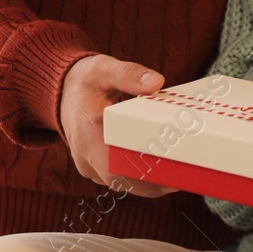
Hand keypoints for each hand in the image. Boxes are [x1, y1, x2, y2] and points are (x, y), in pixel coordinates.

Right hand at [58, 54, 175, 197]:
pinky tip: (167, 166)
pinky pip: (123, 176)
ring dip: (152, 180)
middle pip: (126, 181)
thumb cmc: (85, 80)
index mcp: (86, 137)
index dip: (146, 178)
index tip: (174, 177)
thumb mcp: (103, 69)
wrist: (63, 91)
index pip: (116, 169)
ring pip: (125, 182)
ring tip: (184, 171)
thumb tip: (156, 82)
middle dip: (157, 182)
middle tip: (189, 175)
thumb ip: (128, 74)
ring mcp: (91, 166)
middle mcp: (86, 158)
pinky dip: (143, 174)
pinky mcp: (98, 167)